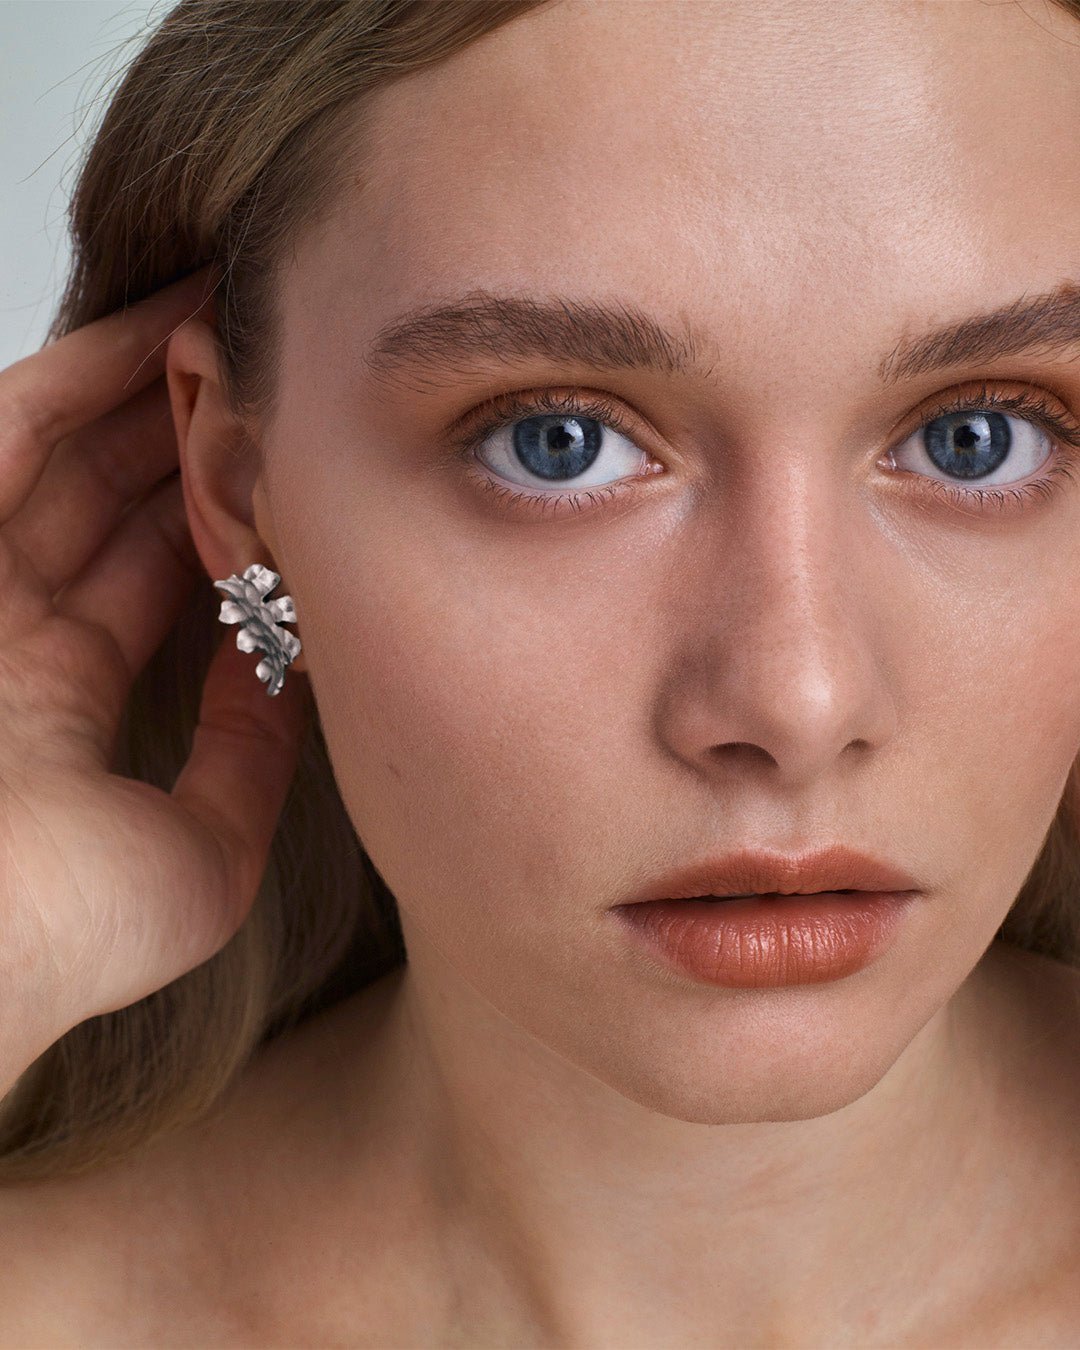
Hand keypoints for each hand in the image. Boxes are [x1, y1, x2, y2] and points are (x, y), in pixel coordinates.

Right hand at [0, 272, 309, 1081]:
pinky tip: (157, 330)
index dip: (215, 527)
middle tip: (268, 382)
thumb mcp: (203, 850)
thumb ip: (248, 757)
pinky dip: (82, 374)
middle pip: (107, 510)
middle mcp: (3, 639)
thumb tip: (290, 675)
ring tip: (230, 330)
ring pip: (63, 456)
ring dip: (144, 391)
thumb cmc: (66, 936)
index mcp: (53, 713)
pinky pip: (10, 430)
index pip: (145, 589)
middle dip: (186, 443)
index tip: (285, 478)